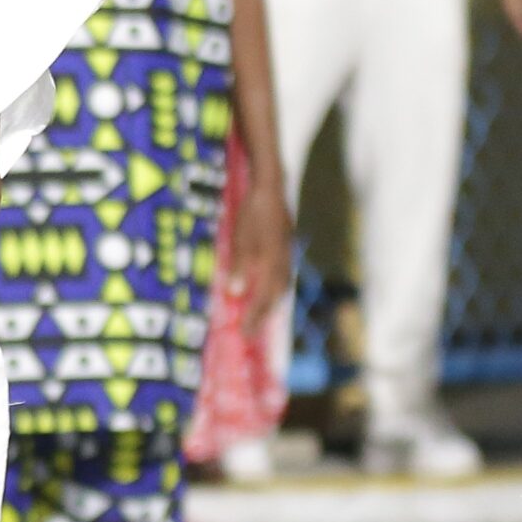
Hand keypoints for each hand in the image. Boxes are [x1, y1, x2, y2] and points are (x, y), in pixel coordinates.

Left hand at [226, 177, 292, 339]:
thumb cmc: (253, 211)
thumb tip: (235, 293)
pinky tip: (269, 289)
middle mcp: (283, 262)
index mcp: (272, 263)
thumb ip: (240, 266)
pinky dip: (274, 289)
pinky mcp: (285, 246)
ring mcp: (286, 253)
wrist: (271, 186)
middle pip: (275, 297)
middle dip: (262, 316)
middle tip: (250, 332)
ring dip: (270, 304)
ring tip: (260, 317)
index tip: (244, 335)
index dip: (254, 317)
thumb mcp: (241, 238)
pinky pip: (282, 275)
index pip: (264, 298)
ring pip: (281, 286)